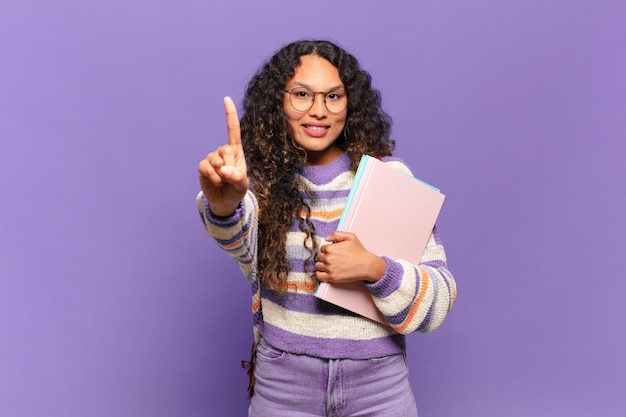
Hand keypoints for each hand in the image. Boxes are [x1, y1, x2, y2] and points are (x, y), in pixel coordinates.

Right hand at [198, 96, 248, 216]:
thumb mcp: (242, 185)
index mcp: (236, 152)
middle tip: (231, 178)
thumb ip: (237, 177)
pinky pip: (205, 167)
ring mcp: (212, 159)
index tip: (226, 99)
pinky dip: (212, 176)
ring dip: (220, 174)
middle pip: (225, 150)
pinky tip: (215, 182)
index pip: (233, 130)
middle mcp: (223, 152)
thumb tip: (224, 169)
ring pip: (214, 160)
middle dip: (229, 167)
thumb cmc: (236, 190)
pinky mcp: (203, 166)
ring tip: (223, 181)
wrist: (225, 201)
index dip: (230, 115)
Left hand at [314, 231, 385, 283]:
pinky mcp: (332, 277)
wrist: (367, 265)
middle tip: (332, 258)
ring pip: (318, 266)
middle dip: (324, 257)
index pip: (322, 248)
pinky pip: (319, 276)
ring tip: (329, 265)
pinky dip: (320, 274)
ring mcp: (329, 268)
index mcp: (330, 248)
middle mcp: (328, 258)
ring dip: (322, 265)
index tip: (333, 252)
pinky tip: (325, 272)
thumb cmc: (360, 252)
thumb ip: (336, 234)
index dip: (327, 250)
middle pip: (319, 257)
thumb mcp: (350, 237)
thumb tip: (326, 238)